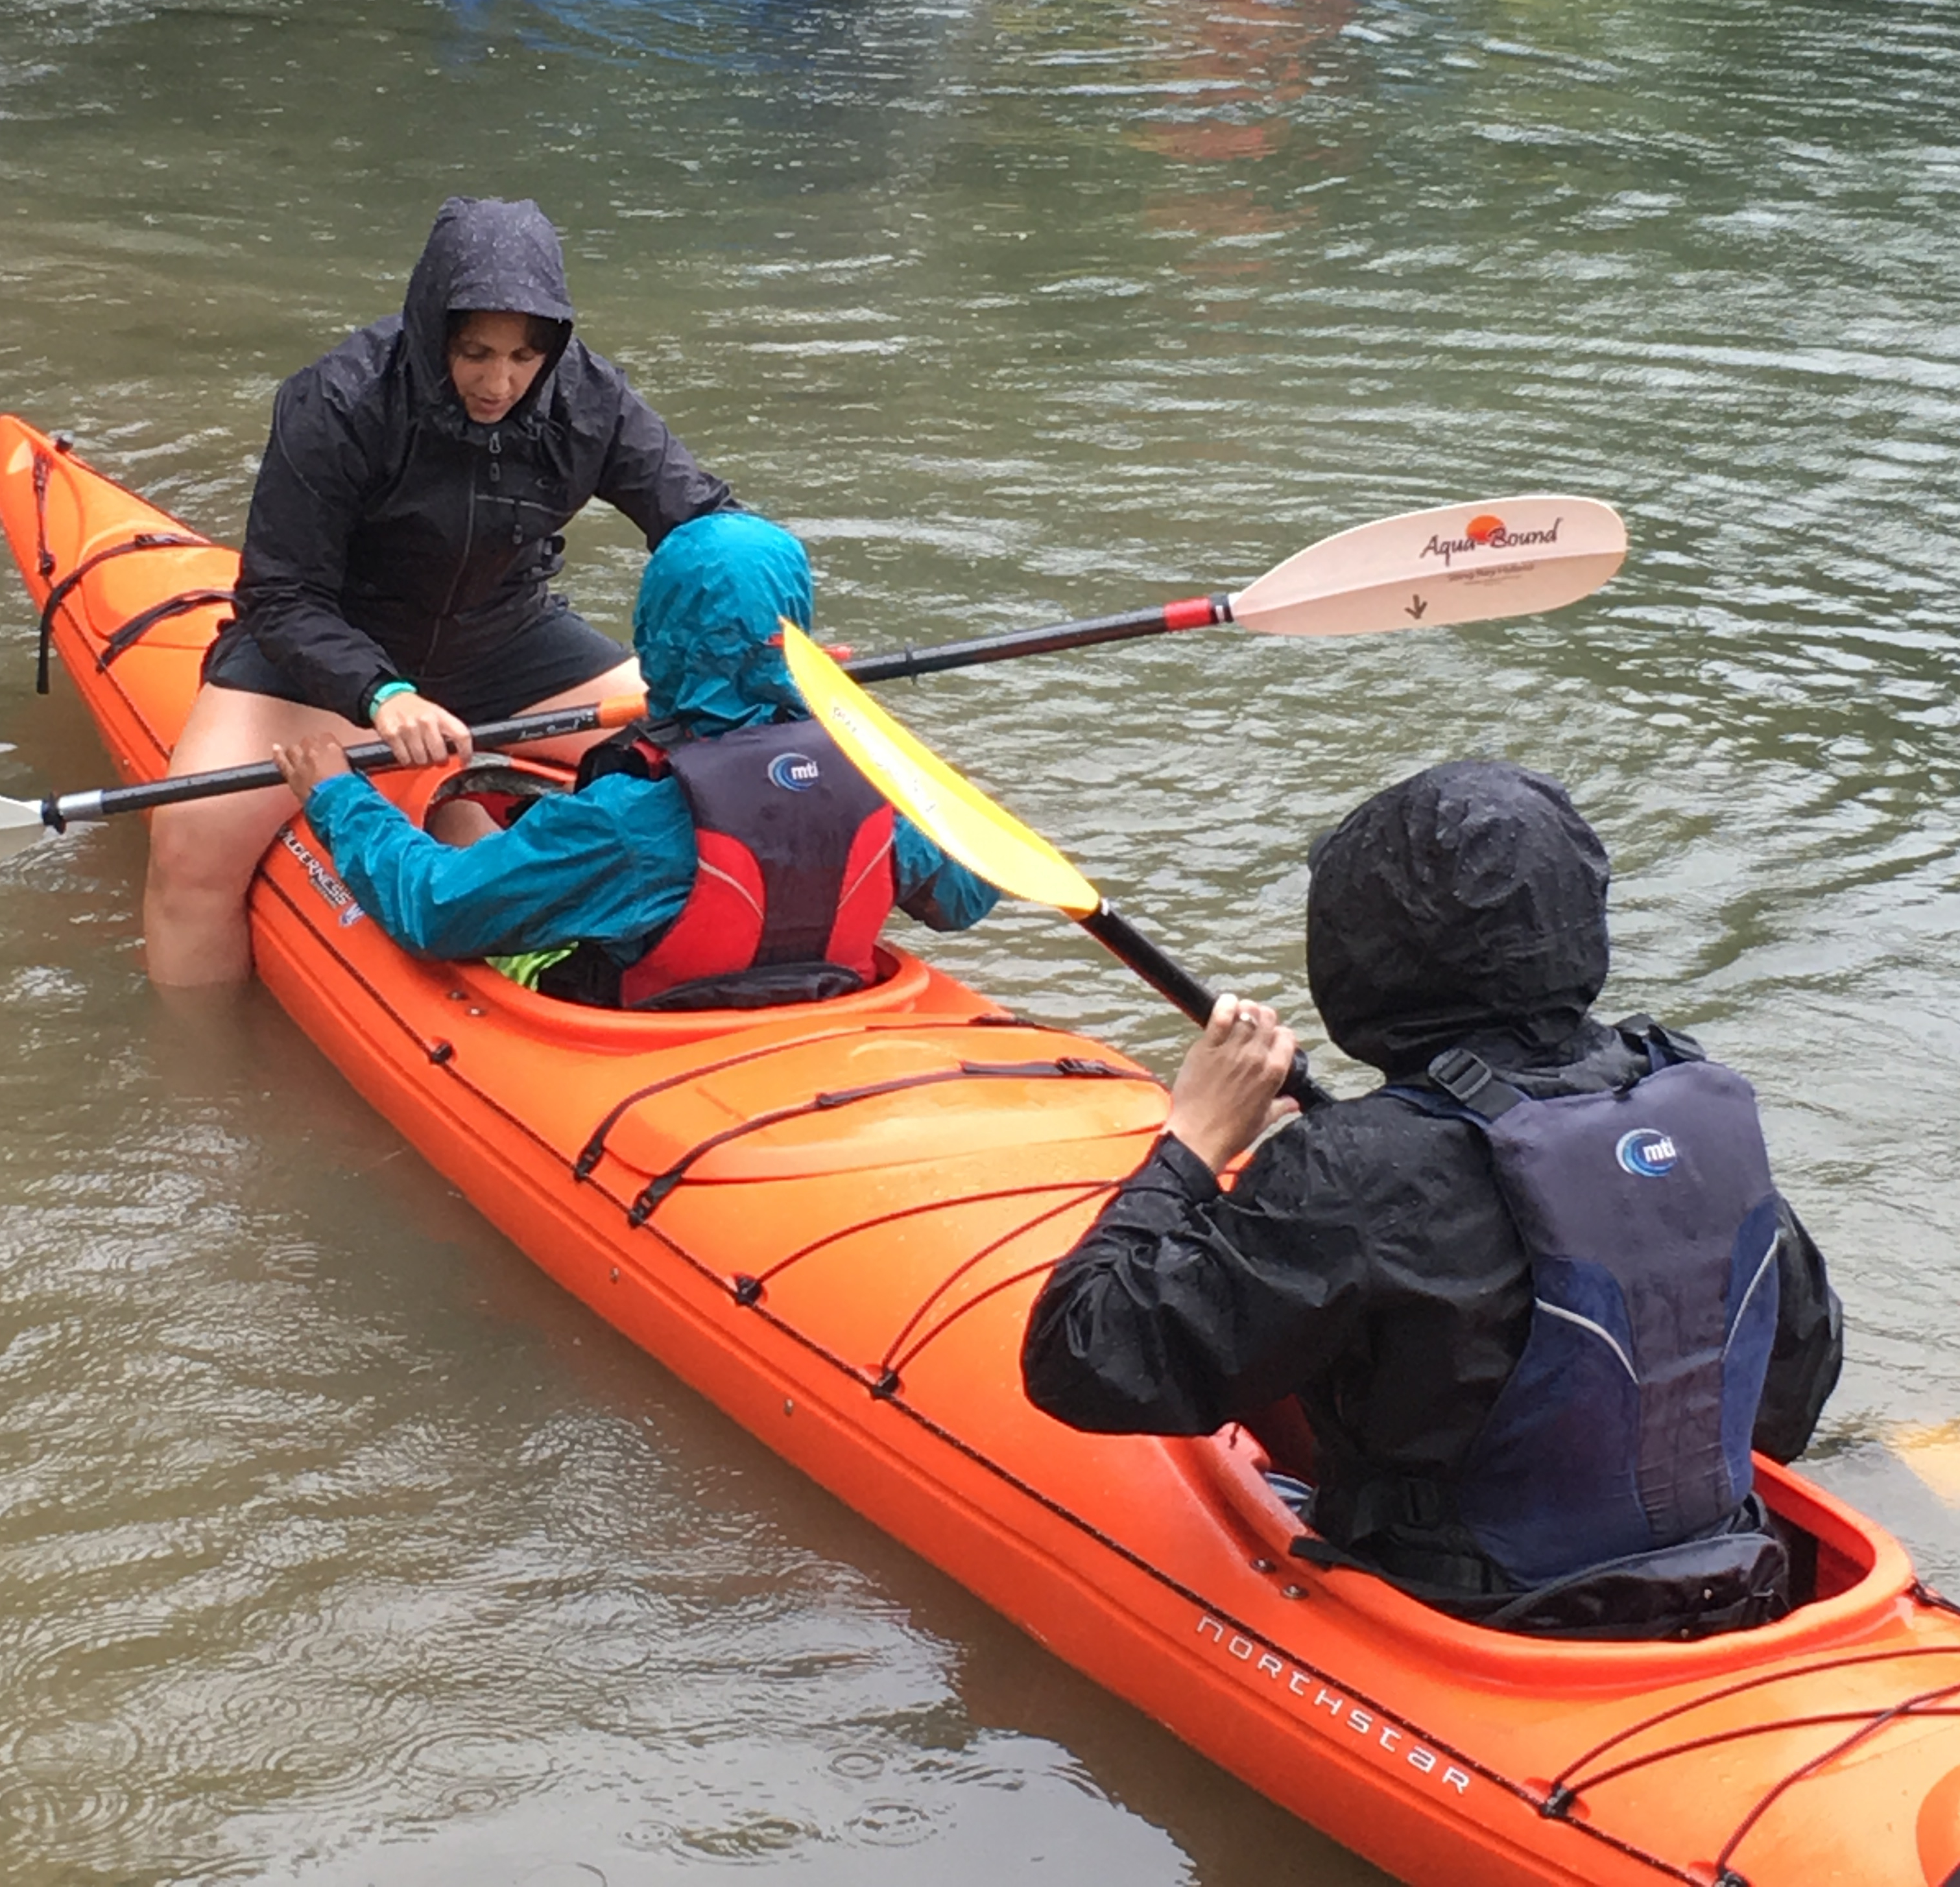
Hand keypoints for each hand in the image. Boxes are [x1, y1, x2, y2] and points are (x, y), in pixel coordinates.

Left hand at [272, 732, 352, 803]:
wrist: (337, 806)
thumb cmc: (349, 794)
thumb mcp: (355, 775)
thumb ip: (346, 766)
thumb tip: (343, 767)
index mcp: (333, 749)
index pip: (327, 737)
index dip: (327, 743)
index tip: (329, 749)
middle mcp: (314, 752)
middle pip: (309, 740)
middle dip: (311, 746)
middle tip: (316, 754)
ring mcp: (301, 763)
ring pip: (294, 748)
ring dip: (297, 751)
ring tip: (299, 754)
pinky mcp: (291, 776)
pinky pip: (281, 761)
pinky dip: (278, 754)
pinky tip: (276, 749)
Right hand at [371, 691, 471, 767]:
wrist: (390, 697)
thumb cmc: (416, 709)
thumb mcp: (436, 713)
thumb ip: (448, 730)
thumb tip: (458, 754)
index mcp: (440, 715)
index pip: (461, 735)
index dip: (466, 753)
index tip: (464, 762)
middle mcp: (425, 721)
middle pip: (440, 755)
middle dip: (439, 762)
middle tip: (436, 759)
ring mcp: (408, 728)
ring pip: (422, 760)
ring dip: (423, 763)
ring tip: (421, 757)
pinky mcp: (392, 735)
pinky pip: (405, 759)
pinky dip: (408, 762)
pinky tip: (409, 756)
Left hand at [1164, 993, 1300, 1173]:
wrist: (1197, 1139)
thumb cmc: (1231, 1134)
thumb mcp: (1264, 1121)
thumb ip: (1281, 1106)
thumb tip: (1294, 1102)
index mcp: (1273, 1073)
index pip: (1287, 1036)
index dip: (1281, 1034)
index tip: (1272, 1039)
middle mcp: (1255, 1057)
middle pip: (1268, 1019)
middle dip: (1264, 1018)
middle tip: (1254, 1025)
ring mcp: (1230, 1050)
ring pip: (1247, 1013)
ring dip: (1245, 1009)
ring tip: (1240, 1013)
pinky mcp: (1206, 1048)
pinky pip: (1220, 1016)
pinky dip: (1225, 1004)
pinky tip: (1226, 1003)